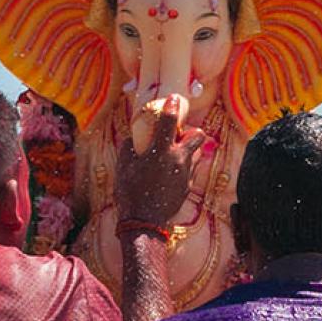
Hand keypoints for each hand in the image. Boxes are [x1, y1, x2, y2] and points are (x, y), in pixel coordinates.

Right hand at [115, 96, 204, 233]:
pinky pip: (190, 169)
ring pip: (196, 152)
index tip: (174, 98)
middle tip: (177, 134)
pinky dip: (183, 166)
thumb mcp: (123, 165)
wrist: (143, 222)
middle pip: (198, 134)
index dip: (173, 106)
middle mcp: (178, 159)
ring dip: (187, 148)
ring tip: (173, 153)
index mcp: (160, 151)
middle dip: (191, 130)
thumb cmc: (129, 191)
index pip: (170, 121)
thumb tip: (135, 136)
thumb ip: (130, 146)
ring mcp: (185, 173)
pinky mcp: (188, 186)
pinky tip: (170, 172)